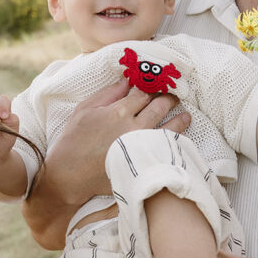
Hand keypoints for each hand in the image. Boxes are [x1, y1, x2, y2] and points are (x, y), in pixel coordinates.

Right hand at [42, 79, 190, 204]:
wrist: (71, 176)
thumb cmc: (73, 141)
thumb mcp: (85, 110)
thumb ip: (108, 94)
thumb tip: (127, 81)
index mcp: (119, 111)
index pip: (143, 94)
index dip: (150, 88)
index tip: (154, 85)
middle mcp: (134, 128)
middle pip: (159, 107)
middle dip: (167, 99)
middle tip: (173, 96)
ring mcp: (141, 146)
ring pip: (168, 129)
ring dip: (179, 120)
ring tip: (186, 116)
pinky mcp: (143, 163)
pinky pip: (165, 150)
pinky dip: (175, 143)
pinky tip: (179, 140)